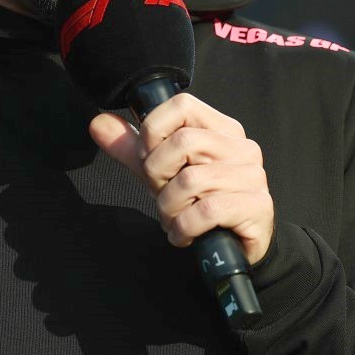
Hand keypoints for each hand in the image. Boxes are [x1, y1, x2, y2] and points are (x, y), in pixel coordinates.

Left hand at [90, 93, 274, 264]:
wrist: (234, 249)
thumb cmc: (199, 203)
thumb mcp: (161, 173)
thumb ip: (131, 148)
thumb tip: (99, 123)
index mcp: (222, 130)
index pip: (182, 105)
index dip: (154, 131)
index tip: (148, 158)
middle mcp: (242, 148)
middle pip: (183, 142)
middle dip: (157, 174)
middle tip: (161, 194)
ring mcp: (253, 177)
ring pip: (191, 180)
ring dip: (169, 208)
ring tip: (174, 218)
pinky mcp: (256, 206)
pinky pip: (206, 211)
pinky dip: (184, 228)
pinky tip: (185, 234)